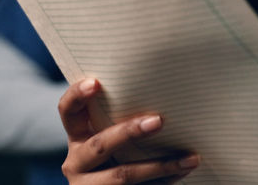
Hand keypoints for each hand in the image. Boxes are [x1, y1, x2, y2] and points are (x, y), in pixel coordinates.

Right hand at [58, 78, 200, 183]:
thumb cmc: (118, 154)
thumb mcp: (109, 137)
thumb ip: (120, 119)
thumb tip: (166, 91)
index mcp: (77, 137)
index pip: (68, 111)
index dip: (77, 95)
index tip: (96, 82)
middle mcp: (77, 162)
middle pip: (99, 144)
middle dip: (129, 132)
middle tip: (158, 121)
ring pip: (123, 175)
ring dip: (160, 166)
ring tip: (189, 158)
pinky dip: (165, 180)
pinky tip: (185, 170)